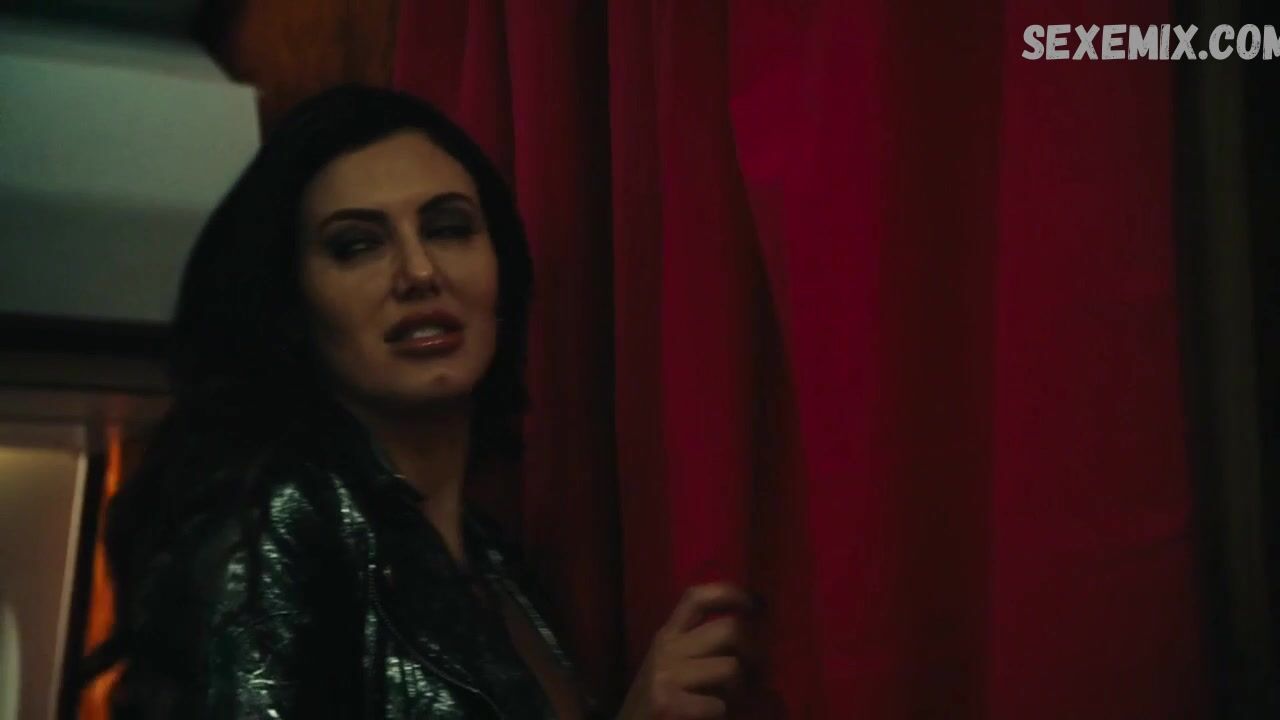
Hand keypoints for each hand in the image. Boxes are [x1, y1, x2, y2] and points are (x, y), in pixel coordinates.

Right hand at [617, 582, 759, 718]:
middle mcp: (666, 647)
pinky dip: (725, 714)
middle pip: (729, 628)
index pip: (698, 596)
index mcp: (669, 634)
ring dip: (743, 689)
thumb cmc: (659, 702)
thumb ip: (703, 646)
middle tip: (759, 673)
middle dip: (755, 651)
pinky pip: (719, 704)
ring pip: (731, 667)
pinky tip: (714, 717)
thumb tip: (754, 632)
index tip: (757, 606)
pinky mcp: (666, 704)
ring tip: (737, 702)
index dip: (732, 594)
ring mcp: (665, 675)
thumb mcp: (675, 665)